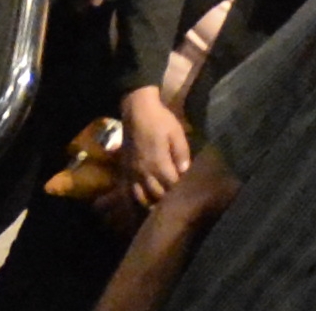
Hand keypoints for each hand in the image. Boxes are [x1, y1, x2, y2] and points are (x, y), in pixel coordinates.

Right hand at [120, 87, 190, 207]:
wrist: (136, 108)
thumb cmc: (160, 120)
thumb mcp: (177, 134)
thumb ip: (182, 155)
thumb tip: (186, 173)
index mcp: (159, 163)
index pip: (172, 188)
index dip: (181, 195)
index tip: (191, 200)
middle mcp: (144, 171)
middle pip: (157, 196)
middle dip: (168, 203)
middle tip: (178, 206)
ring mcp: (132, 170)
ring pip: (140, 197)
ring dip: (150, 204)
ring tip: (159, 208)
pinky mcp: (124, 167)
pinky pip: (127, 189)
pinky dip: (133, 198)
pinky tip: (140, 203)